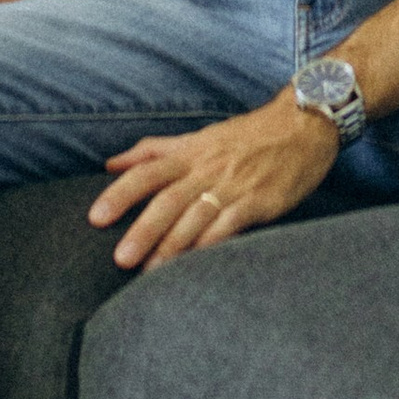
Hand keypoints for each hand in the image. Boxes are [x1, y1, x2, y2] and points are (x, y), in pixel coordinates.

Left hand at [87, 92, 340, 269]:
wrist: (304, 125)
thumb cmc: (248, 135)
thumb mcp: (198, 137)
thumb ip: (154, 151)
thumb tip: (110, 163)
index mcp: (190, 153)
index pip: (146, 172)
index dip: (119, 193)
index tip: (95, 217)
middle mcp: (207, 169)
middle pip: (167, 200)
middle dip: (142, 231)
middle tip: (120, 259)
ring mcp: (234, 186)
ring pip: (196, 218)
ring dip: (172, 247)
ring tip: (150, 273)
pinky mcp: (259, 202)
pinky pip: (230, 226)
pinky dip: (211, 245)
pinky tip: (197, 265)